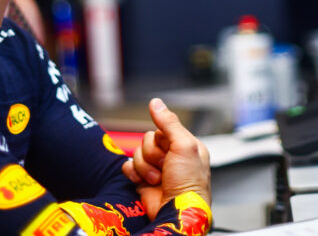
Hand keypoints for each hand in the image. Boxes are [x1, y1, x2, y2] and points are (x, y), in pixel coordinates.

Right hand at [121, 98, 210, 218]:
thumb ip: (169, 123)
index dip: (162, 139)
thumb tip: (156, 103)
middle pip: (148, 140)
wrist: (175, 213)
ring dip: (145, 167)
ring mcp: (156, 169)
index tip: (169, 149)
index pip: (164, 129)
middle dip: (153, 155)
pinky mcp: (143, 180)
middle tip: (165, 167)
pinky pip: (128, 166)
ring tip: (158, 179)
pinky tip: (143, 181)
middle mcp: (171, 156)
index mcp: (186, 146)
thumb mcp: (184, 146)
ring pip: (137, 153)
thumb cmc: (189, 184)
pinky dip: (132, 173)